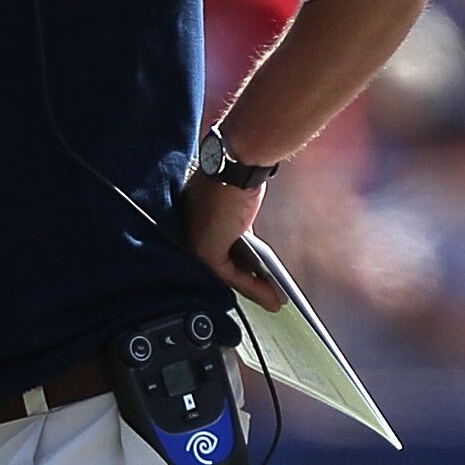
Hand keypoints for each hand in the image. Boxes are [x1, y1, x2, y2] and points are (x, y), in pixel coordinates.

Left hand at [182, 176, 285, 311]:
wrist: (238, 162)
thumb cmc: (241, 171)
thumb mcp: (240, 201)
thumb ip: (238, 221)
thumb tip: (247, 237)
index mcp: (194, 214)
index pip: (217, 245)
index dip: (240, 265)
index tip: (259, 279)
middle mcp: (189, 229)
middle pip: (221, 264)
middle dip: (248, 283)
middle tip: (268, 298)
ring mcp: (194, 240)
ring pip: (225, 274)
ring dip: (254, 290)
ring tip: (275, 302)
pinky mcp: (205, 249)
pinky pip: (230, 276)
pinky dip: (253, 287)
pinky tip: (273, 295)